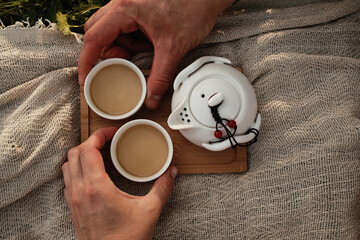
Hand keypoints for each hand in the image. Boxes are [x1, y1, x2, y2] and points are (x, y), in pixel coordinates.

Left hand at [61, 127, 177, 239]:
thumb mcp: (149, 211)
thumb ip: (163, 188)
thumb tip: (172, 172)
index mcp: (96, 187)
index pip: (88, 149)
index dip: (99, 135)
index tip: (112, 133)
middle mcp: (80, 191)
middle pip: (74, 153)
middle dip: (90, 142)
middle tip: (108, 142)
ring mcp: (74, 200)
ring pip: (68, 167)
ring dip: (81, 156)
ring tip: (101, 156)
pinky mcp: (73, 208)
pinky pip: (68, 181)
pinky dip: (78, 170)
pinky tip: (95, 175)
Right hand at [78, 0, 233, 108]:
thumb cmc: (193, 9)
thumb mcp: (173, 48)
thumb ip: (161, 77)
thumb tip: (151, 98)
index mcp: (125, 9)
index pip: (94, 37)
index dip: (87, 61)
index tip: (86, 79)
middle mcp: (122, 4)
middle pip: (99, 33)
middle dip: (108, 53)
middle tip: (121, 66)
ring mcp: (130, 5)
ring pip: (113, 32)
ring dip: (124, 48)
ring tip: (144, 52)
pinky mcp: (138, 9)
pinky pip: (126, 29)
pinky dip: (133, 42)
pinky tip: (149, 45)